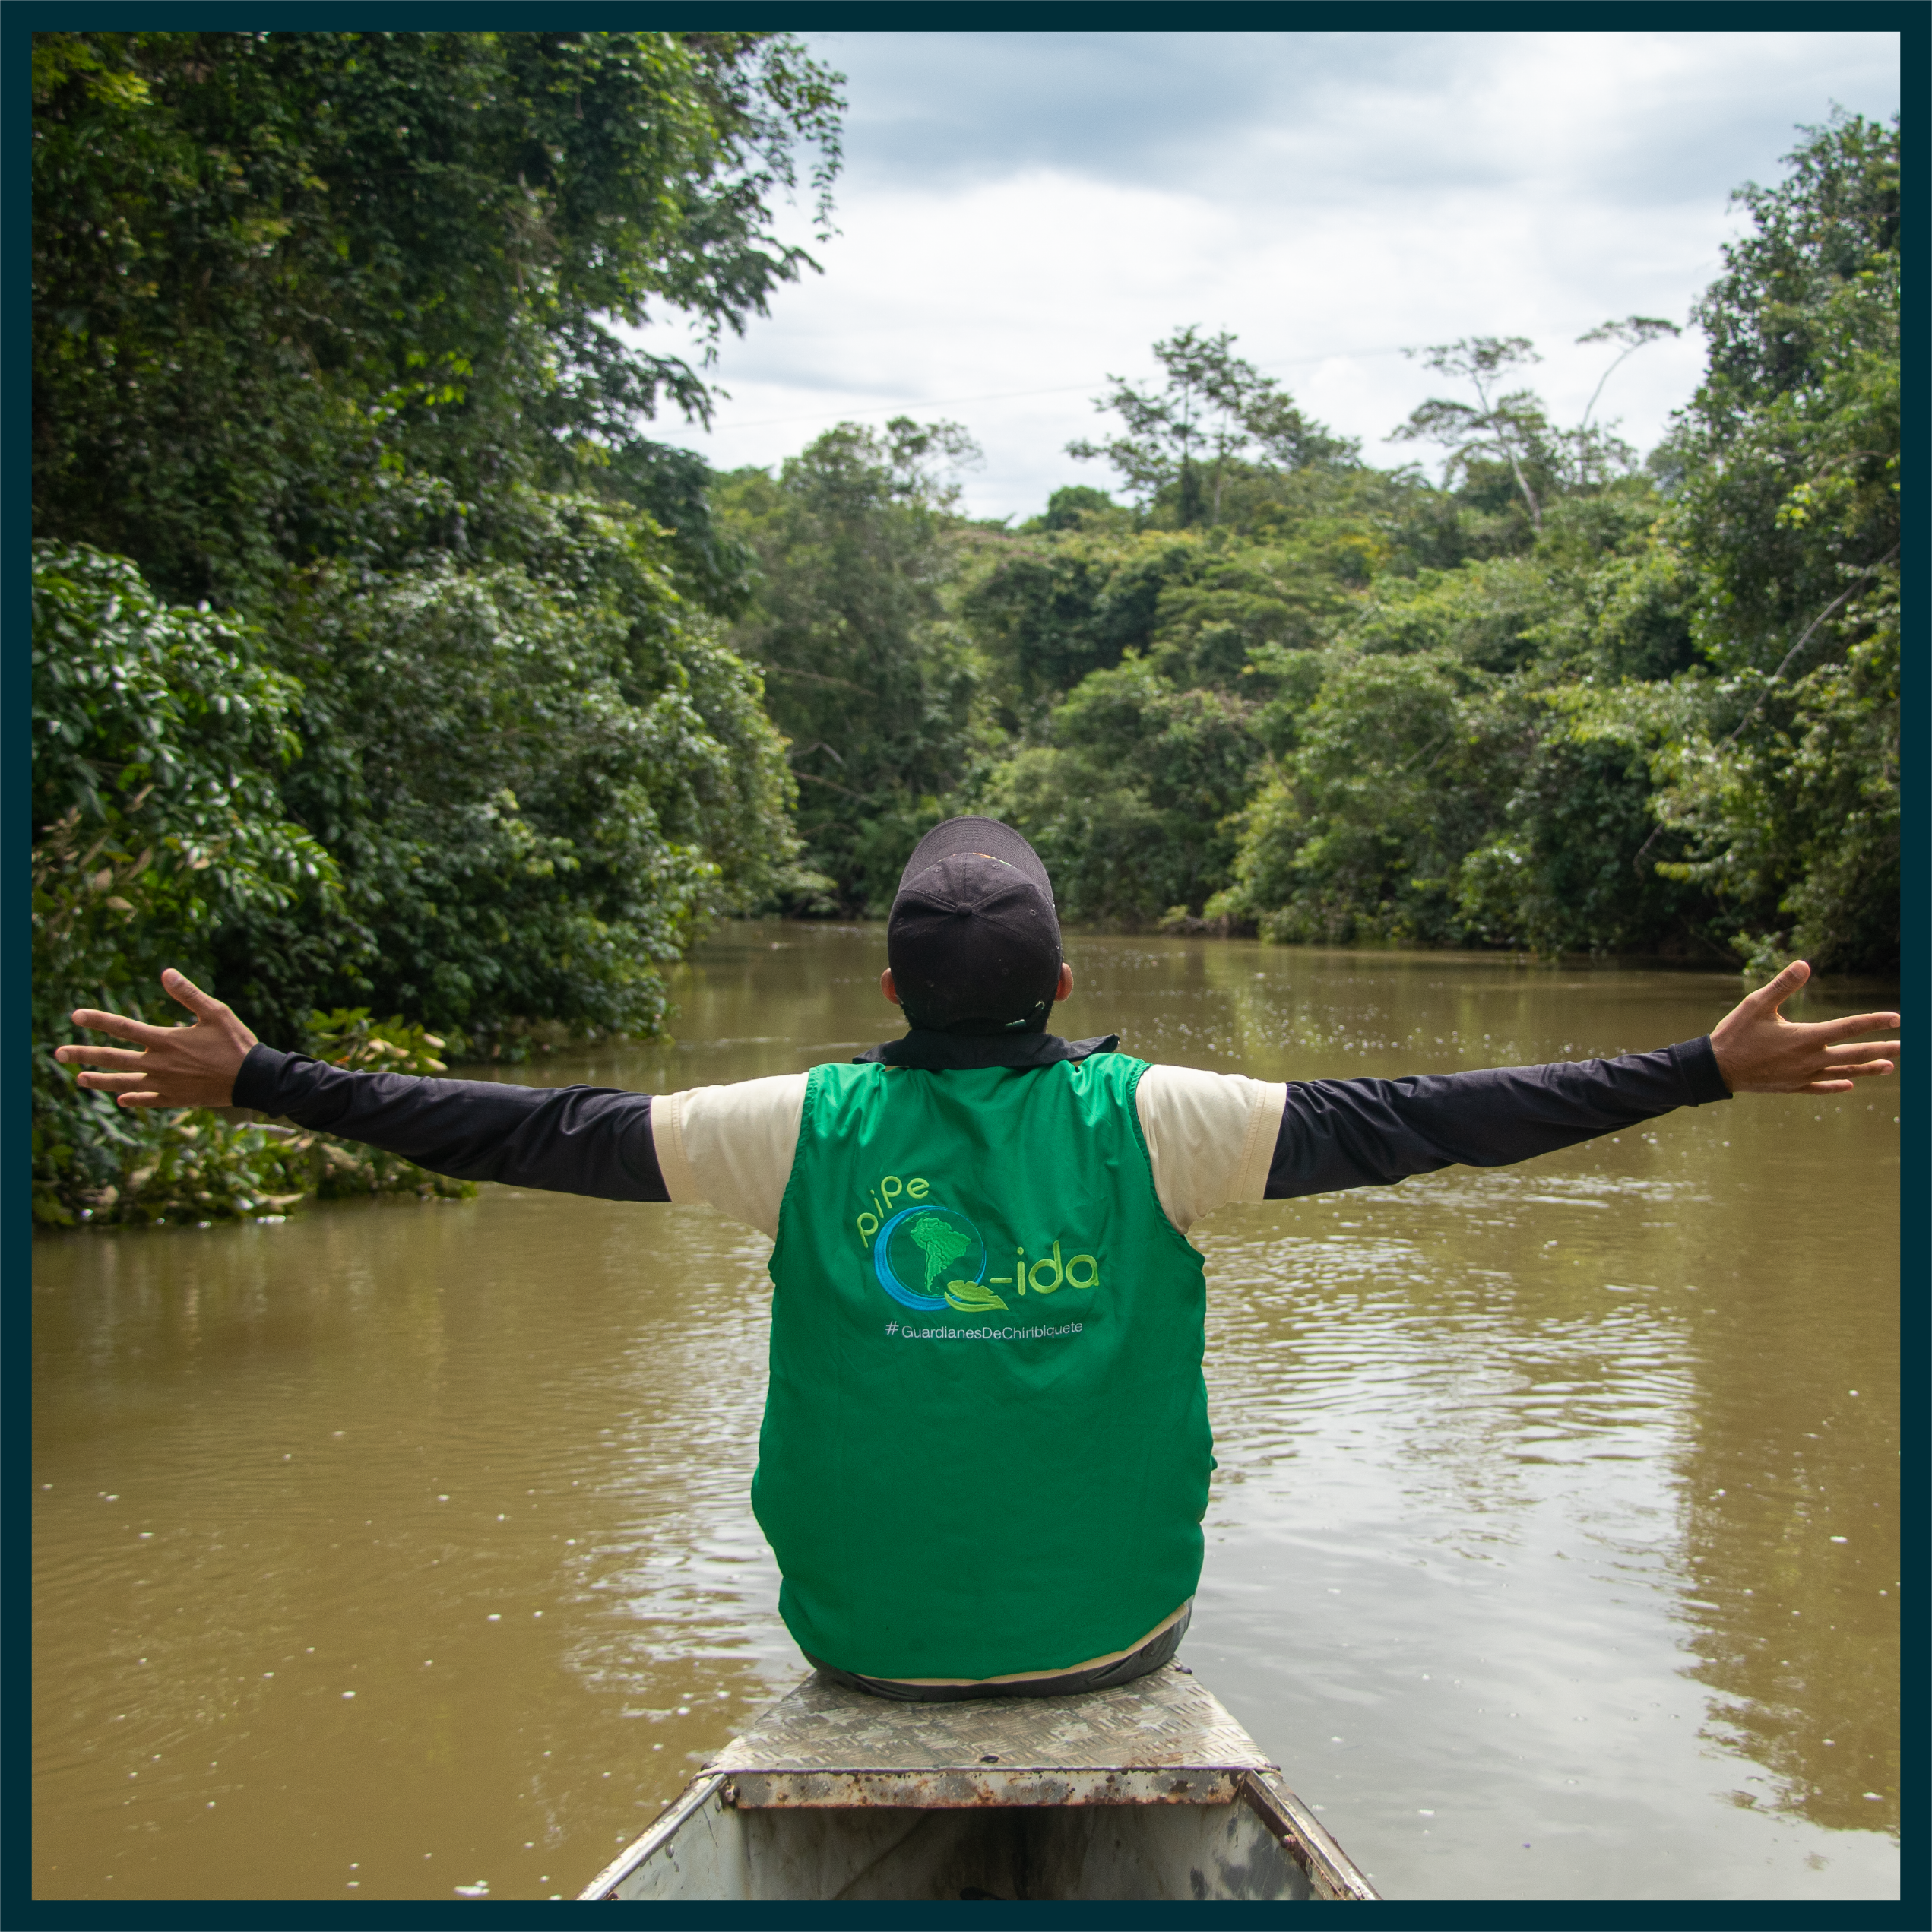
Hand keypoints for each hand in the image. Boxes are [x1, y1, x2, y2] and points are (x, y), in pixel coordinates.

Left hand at [54, 969, 257, 1108]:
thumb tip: (165, 972)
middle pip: (112, 1058)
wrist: (254, 1080)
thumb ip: (188, 994)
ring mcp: (165, 1085)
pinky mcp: (176, 1099)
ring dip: (98, 1081)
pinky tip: (120, 1099)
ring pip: (122, 1083)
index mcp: (166, 1040)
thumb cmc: (236, 1043)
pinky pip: (148, 1100)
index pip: (123, 1028)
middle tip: (58, 1053)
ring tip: (79, 1079)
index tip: (75, 1016)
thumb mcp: (216, 1013)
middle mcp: (159, 1064)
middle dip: (83, 1054)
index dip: (98, 1020)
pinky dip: (133, 1099)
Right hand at [1709, 960, 1899, 1094]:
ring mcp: (1803, 1075)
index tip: (1896, 1018)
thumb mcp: (1756, 1004)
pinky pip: (1821, 1087)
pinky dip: (1837, 1085)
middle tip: (1903, 1045)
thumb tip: (1805, 964)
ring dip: (1868, 1069)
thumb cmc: (1735, 1033)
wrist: (1716, 1069)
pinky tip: (1849, 1084)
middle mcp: (1810, 1059)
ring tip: (1889, 1066)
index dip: (1874, 1021)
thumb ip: (1783, 985)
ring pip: (1844, 1072)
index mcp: (1806, 1037)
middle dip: (1882, 1048)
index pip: (1850, 1027)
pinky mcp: (1792, 1087)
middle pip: (1856, 1054)